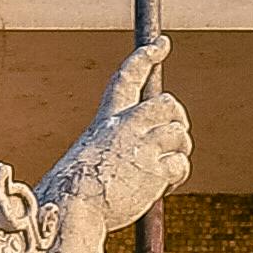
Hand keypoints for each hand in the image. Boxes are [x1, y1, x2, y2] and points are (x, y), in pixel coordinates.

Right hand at [38, 41, 194, 252]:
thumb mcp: (91, 158)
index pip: (128, 78)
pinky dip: (179, 174)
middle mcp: (125, 127)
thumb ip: (117, 150)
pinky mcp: (153, 171)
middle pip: (166, 103)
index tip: (162, 44)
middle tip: (176, 137)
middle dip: (178, 117)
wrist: (72, 209)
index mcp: (107, 120)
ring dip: (181, 149)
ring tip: (170, 167)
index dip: (146, 57)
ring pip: (179, 132)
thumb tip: (137, 159)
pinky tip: (169, 185)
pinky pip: (181, 163)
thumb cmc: (76, 193)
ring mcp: (140, 147)